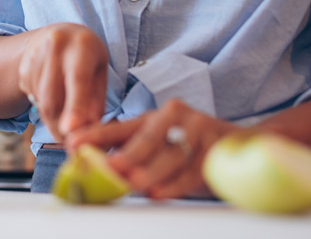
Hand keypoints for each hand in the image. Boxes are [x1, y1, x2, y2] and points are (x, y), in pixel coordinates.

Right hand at [17, 23, 107, 140]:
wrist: (61, 34)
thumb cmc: (87, 58)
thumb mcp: (100, 74)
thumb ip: (96, 103)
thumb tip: (88, 133)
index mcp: (82, 45)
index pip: (78, 79)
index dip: (75, 107)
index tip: (71, 131)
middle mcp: (56, 45)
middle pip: (53, 97)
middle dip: (61, 126)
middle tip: (70, 143)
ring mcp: (35, 55)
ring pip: (41, 102)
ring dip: (54, 119)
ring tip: (67, 115)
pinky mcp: (23, 67)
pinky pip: (32, 98)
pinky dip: (44, 108)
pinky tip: (55, 94)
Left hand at [67, 98, 238, 199]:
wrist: (238, 143)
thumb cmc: (189, 146)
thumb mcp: (160, 143)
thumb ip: (131, 151)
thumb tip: (94, 167)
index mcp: (154, 116)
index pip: (120, 127)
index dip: (96, 135)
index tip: (73, 142)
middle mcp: (174, 118)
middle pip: (147, 138)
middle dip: (128, 154)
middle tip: (112, 166)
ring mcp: (197, 131)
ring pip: (170, 156)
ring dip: (151, 172)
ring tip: (135, 183)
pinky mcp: (214, 150)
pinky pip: (190, 171)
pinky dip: (173, 185)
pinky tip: (159, 193)